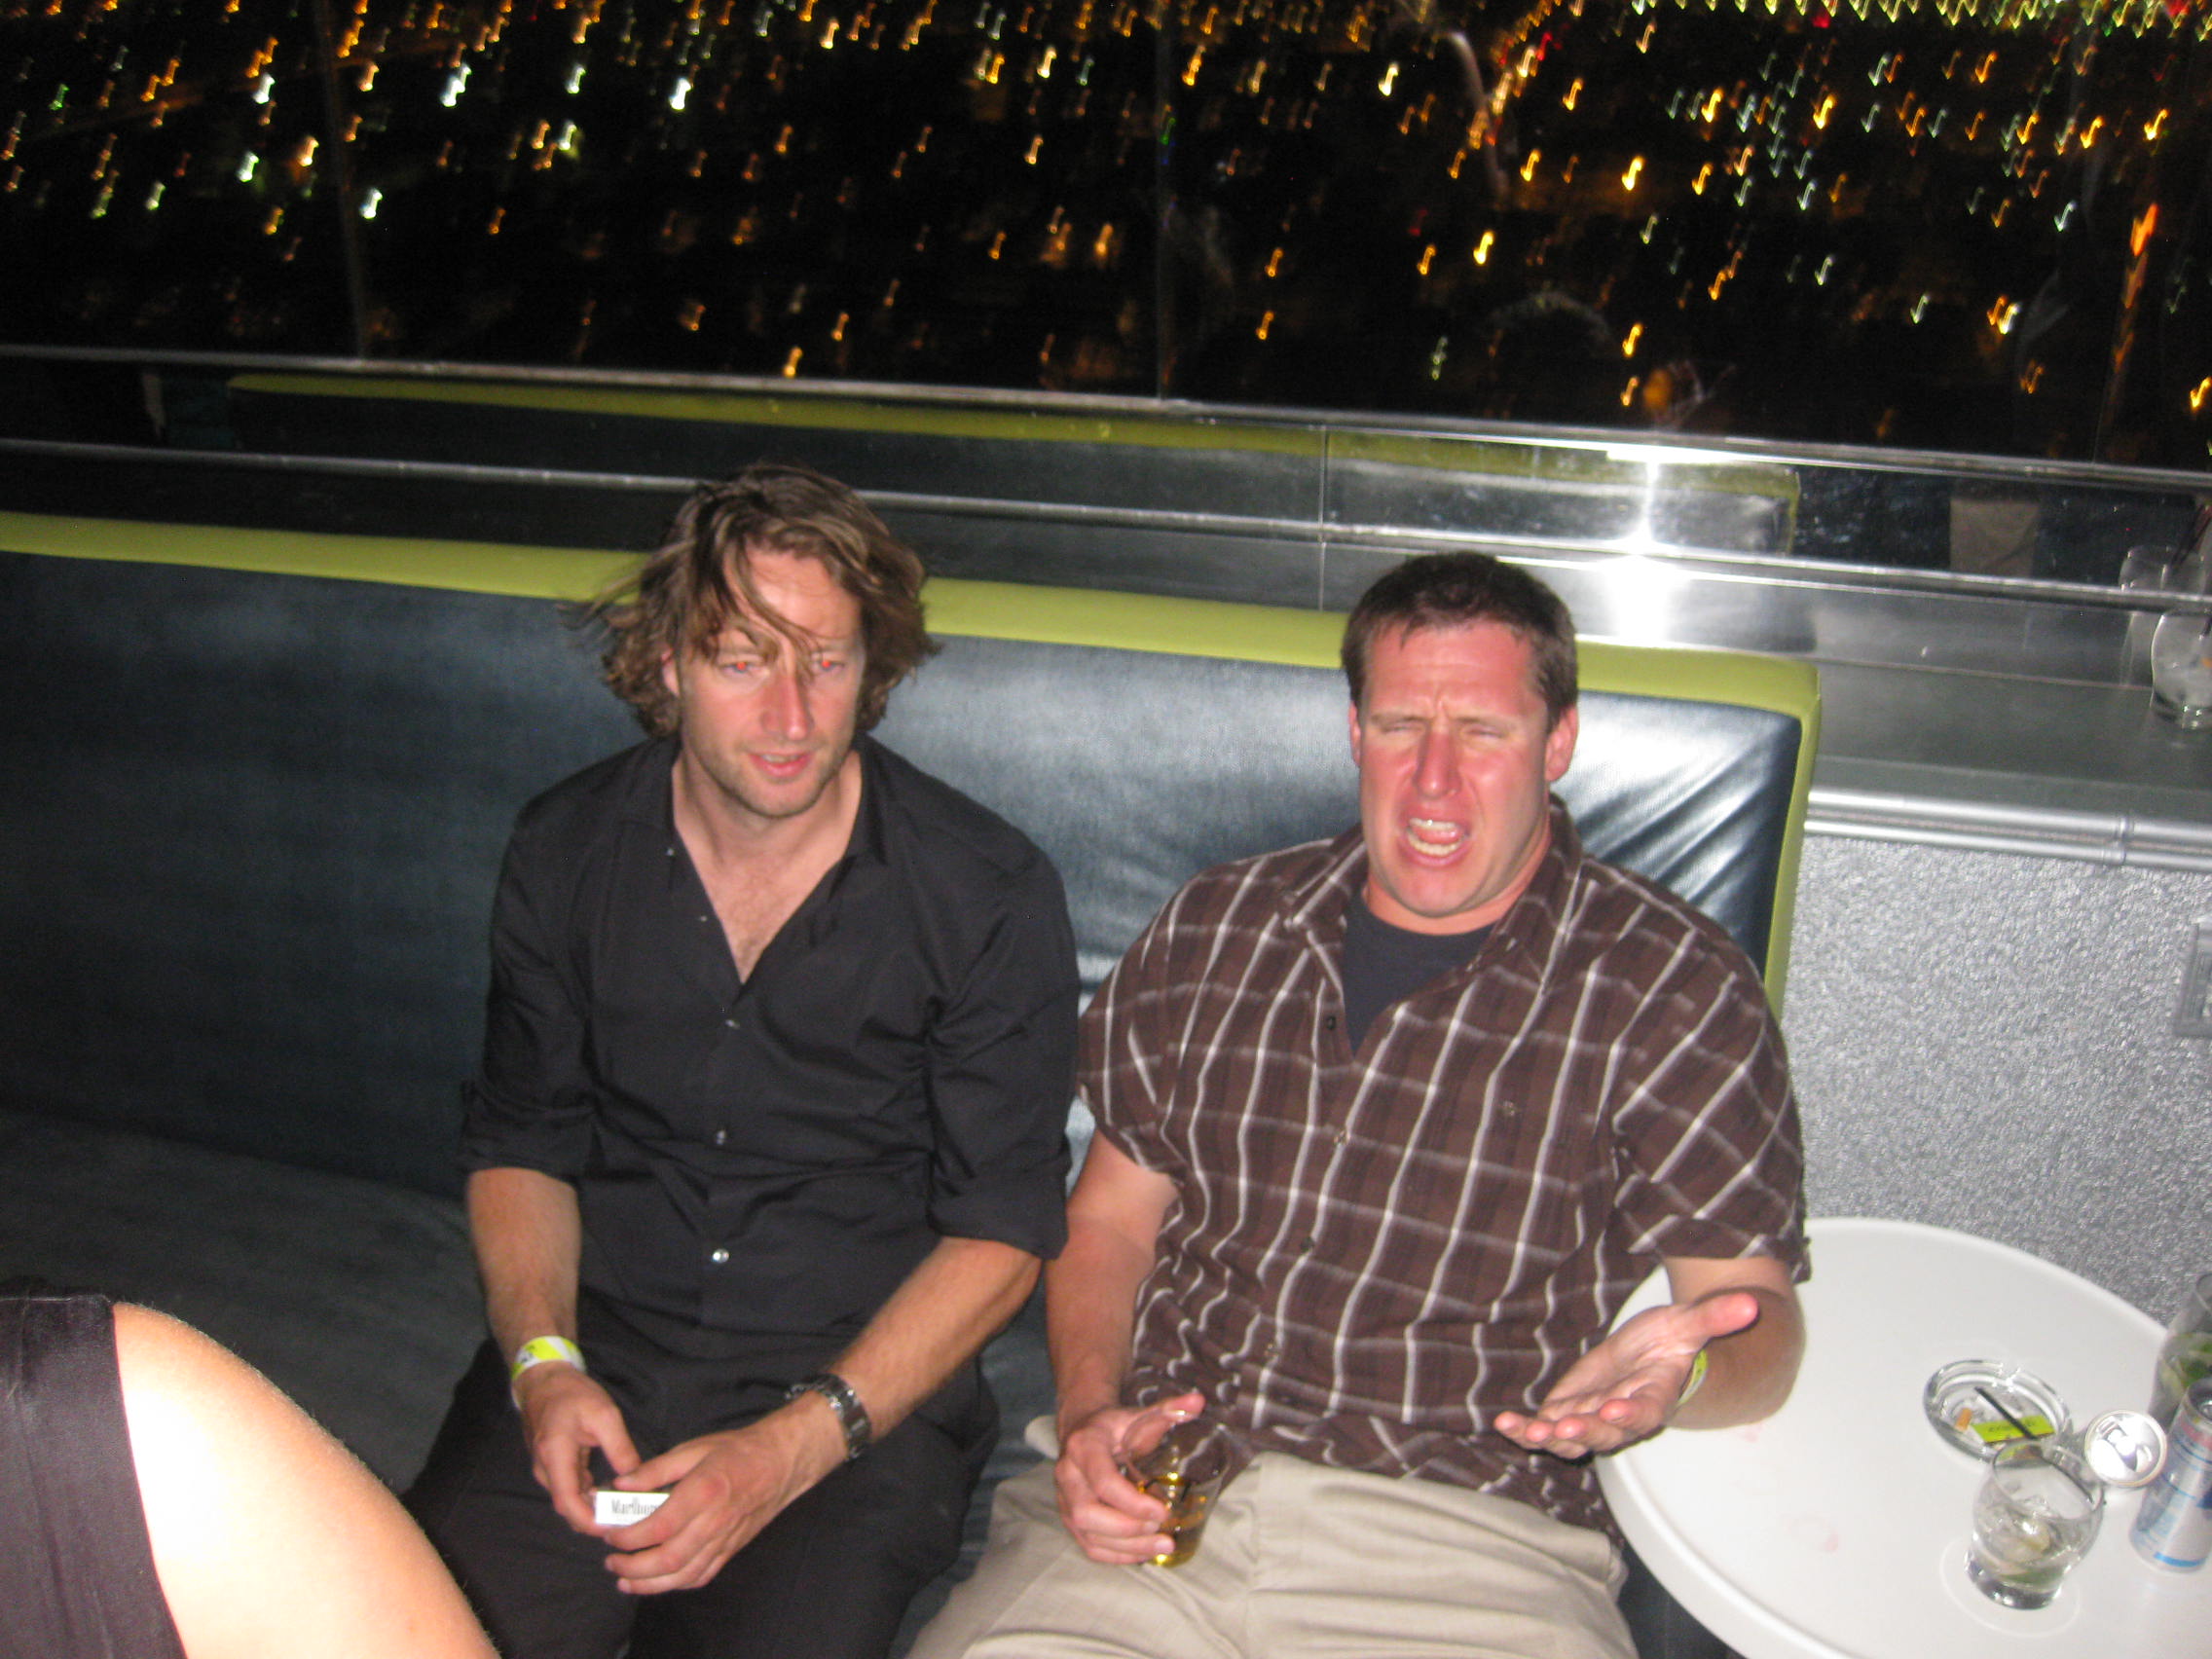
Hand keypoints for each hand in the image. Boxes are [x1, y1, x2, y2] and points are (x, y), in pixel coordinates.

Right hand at [514, 1363, 641, 1535]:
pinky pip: (569, 1487)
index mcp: (555, 1456)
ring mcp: (546, 1469)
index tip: (613, 1528)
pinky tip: (610, 1494)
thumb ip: (620, 1448)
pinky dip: (588, 1495)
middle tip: (626, 1521)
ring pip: (569, 1499)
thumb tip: (635, 1479)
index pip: (567, 1502)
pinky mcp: (552, 1465)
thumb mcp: (604, 1414)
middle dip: (594, 1519)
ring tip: (624, 1510)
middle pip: (568, 1506)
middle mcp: (545, 1469)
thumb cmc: (572, 1393)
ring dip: (592, 1508)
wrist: (543, 1380)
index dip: (589, 1521)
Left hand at [595, 1400, 846, 1594]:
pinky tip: (658, 1581)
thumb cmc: (737, 1450)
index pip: (659, 1526)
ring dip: (650, 1584)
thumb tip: (621, 1484)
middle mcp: (714, 1522)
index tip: (609, 1534)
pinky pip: (702, 1575)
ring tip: (625, 1580)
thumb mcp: (694, 1447)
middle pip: (669, 1559)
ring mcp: (725, 1540)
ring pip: (684, 1575)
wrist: (781, 1462)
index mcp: (703, 1491)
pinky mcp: (732, 1549)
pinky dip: (677, 1584)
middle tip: (611, 1562)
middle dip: (634, 1567)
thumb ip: (656, 1469)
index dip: (629, 1536)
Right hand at [1052, 1391, 1204, 1564]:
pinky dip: (1116, 1556)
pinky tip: (1142, 1554)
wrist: (1081, 1431)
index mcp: (1083, 1447)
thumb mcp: (1137, 1414)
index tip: (1162, 1511)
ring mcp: (1065, 1501)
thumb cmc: (1114, 1426)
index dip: (1131, 1502)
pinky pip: (1088, 1547)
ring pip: (1088, 1535)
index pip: (1102, 1481)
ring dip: (1126, 1548)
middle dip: (1126, 1530)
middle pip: (1086, 1514)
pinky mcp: (1070, 1519)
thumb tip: (1199, 1402)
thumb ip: (1169, 1409)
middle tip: (1162, 1531)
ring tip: (1162, 1546)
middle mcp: (1067, 1476)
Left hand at [1491, 1291, 1761, 1459]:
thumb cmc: (1672, 1341)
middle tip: (1565, 1425)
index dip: (1630, 1413)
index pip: (1645, 1412)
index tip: (1615, 1407)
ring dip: (1549, 1438)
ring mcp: (1593, 1419)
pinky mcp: (1568, 1413)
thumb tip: (1752, 1303)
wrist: (1651, 1354)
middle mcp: (1622, 1418)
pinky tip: (1505, 1423)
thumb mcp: (1690, 1323)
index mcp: (1653, 1399)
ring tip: (1528, 1430)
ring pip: (1571, 1439)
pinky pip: (1545, 1428)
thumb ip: (1715, 1318)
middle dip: (1584, 1431)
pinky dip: (1525, 1430)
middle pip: (1605, 1433)